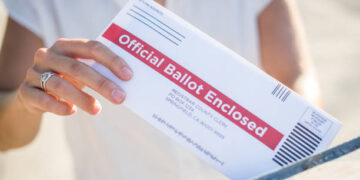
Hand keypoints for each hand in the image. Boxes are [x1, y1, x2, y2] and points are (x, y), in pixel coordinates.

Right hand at [17, 39, 132, 114]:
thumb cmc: (67, 79)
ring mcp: (34, 73)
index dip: (112, 61)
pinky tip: (71, 111)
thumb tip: (128, 82)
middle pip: (77, 67)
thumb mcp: (81, 70)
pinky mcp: (25, 92)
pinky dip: (59, 106)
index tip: (129, 76)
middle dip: (102, 83)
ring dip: (82, 98)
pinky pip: (42, 100)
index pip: (92, 47)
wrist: (35, 95)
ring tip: (98, 109)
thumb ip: (99, 71)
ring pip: (60, 85)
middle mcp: (48, 55)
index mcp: (66, 45)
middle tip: (120, 97)